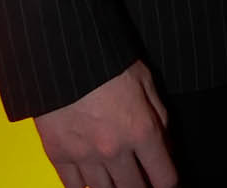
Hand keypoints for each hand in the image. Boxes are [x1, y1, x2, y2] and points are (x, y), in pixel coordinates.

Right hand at [35, 60, 177, 187]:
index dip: (169, 184)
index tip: (166, 183)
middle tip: (142, 182)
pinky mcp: (58, 154)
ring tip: (119, 181)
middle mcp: (114, 149)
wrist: (63, 51)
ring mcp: (84, 155)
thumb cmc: (105, 59)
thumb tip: (165, 145)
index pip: (164, 177)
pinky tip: (92, 183)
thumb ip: (158, 115)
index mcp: (141, 129)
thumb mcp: (144, 79)